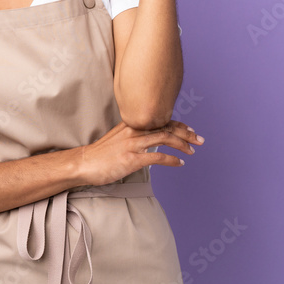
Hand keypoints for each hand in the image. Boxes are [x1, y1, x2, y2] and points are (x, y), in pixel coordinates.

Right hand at [78, 119, 203, 186]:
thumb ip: (134, 136)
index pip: (160, 120)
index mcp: (131, 124)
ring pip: (164, 138)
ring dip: (182, 145)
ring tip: (192, 151)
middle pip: (166, 127)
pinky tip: (179, 163)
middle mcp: (134, 131)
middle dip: (186, 134)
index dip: (178, 124)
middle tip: (200, 140)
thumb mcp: (118, 138)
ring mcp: (133, 144)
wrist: (83, 162)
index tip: (190, 130)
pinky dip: (171, 160)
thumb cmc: (100, 154)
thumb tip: (150, 141)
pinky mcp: (131, 159)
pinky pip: (157, 157)